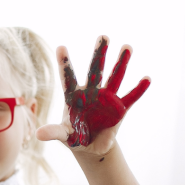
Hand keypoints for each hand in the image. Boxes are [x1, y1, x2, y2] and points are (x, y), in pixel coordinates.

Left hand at [37, 36, 149, 153]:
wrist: (91, 147)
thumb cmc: (74, 138)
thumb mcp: (64, 136)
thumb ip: (53, 132)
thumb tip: (38, 134)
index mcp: (73, 97)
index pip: (68, 78)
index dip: (64, 64)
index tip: (60, 47)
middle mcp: (91, 93)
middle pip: (94, 71)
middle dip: (99, 54)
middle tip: (103, 36)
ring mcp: (107, 98)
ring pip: (114, 77)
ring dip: (121, 63)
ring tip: (127, 46)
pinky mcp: (120, 108)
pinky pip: (131, 97)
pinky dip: (139, 89)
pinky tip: (146, 78)